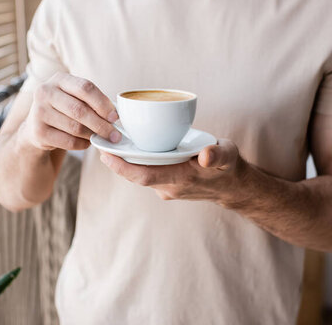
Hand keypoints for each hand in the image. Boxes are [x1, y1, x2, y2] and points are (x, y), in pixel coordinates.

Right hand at [21, 73, 120, 150]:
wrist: (37, 126)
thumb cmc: (64, 109)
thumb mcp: (74, 97)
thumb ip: (92, 101)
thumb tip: (116, 116)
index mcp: (59, 79)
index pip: (85, 88)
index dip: (103, 103)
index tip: (115, 117)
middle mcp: (45, 92)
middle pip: (80, 110)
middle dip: (101, 124)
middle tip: (115, 135)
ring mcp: (38, 112)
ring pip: (75, 128)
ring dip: (92, 135)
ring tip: (100, 138)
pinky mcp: (38, 132)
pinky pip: (68, 141)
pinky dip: (82, 144)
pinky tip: (86, 142)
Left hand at [99, 138, 248, 204]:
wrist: (233, 188)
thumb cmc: (229, 167)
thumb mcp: (229, 156)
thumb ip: (218, 154)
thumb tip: (206, 156)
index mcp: (181, 178)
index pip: (144, 176)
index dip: (122, 168)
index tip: (106, 155)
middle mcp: (170, 186)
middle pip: (136, 175)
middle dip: (116, 163)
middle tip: (99, 144)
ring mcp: (167, 187)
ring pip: (140, 173)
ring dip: (125, 162)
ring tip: (108, 143)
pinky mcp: (167, 183)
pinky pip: (147, 172)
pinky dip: (136, 162)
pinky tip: (128, 147)